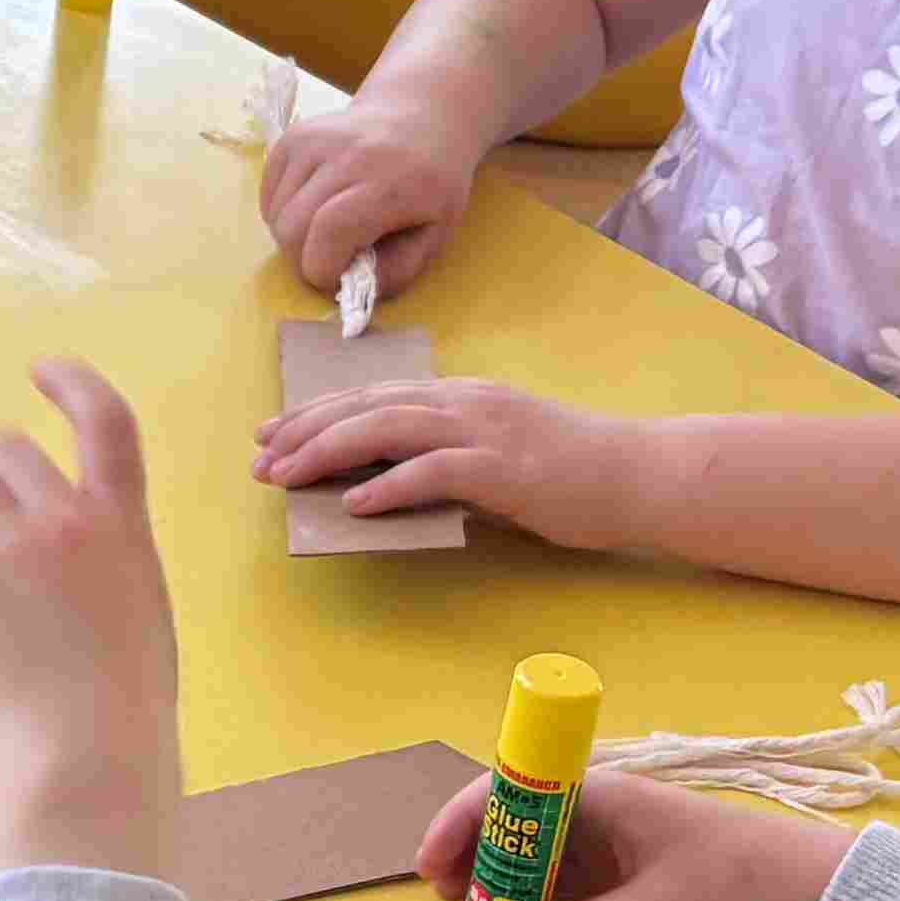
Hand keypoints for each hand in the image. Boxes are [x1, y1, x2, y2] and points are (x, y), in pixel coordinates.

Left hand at [0, 361, 185, 882]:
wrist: (89, 762)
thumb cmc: (120, 720)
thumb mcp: (139, 623)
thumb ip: (106, 576)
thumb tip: (65, 577)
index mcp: (124, 528)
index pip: (107, 421)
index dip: (70, 382)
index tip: (38, 370)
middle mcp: (68, 519)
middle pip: (0, 448)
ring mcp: (10, 547)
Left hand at [256, 379, 657, 547]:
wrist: (638, 475)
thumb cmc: (567, 475)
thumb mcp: (493, 459)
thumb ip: (440, 464)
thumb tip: (377, 486)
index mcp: (460, 397)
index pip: (374, 396)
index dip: (317, 413)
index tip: (272, 432)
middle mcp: (465, 402)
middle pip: (368, 406)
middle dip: (306, 430)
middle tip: (261, 456)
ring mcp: (486, 430)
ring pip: (390, 429)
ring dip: (330, 452)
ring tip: (287, 475)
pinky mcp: (506, 468)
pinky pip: (435, 472)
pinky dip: (389, 486)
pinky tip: (354, 504)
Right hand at [259, 95, 479, 312]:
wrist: (421, 117)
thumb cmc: (432, 183)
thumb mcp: (436, 234)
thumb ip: (397, 270)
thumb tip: (351, 287)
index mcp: (390, 182)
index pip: (331, 231)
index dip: (323, 269)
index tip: (337, 278)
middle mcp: (346, 154)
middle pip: (292, 227)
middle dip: (303, 260)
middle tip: (329, 259)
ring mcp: (313, 140)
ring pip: (275, 214)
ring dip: (293, 237)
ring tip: (325, 230)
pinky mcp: (292, 137)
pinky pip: (269, 195)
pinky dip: (282, 213)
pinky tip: (313, 207)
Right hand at [418, 769, 848, 900]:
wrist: (812, 886)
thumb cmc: (741, 875)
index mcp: (602, 796)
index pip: (509, 792)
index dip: (462, 822)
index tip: (431, 866)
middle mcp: (597, 813)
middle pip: (514, 825)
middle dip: (475, 859)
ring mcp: (611, 844)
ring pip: (536, 858)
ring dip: (505, 886)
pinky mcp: (626, 876)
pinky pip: (566, 885)